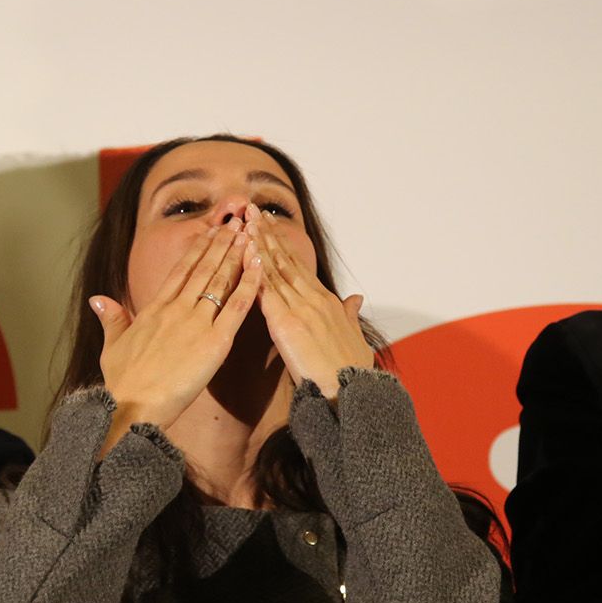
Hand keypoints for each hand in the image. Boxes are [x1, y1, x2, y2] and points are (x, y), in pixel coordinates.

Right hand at [91, 221, 260, 450]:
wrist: (132, 406)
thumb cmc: (122, 383)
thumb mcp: (112, 346)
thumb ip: (112, 319)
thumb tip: (98, 300)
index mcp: (154, 309)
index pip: (180, 272)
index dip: (197, 250)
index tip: (209, 232)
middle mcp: (176, 309)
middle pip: (203, 269)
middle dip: (221, 244)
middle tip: (236, 224)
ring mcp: (196, 323)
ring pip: (221, 281)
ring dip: (236, 256)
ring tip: (249, 235)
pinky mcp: (215, 342)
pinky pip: (238, 308)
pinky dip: (250, 285)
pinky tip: (259, 267)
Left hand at [248, 208, 373, 395]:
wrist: (352, 391)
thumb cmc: (351, 370)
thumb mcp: (354, 336)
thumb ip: (350, 315)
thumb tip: (356, 298)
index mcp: (325, 302)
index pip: (298, 267)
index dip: (282, 245)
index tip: (268, 225)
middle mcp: (313, 299)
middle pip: (285, 261)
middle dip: (267, 234)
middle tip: (251, 211)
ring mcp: (300, 309)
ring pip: (275, 270)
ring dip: (259, 245)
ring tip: (246, 222)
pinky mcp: (287, 324)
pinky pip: (267, 293)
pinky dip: (256, 272)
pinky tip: (245, 256)